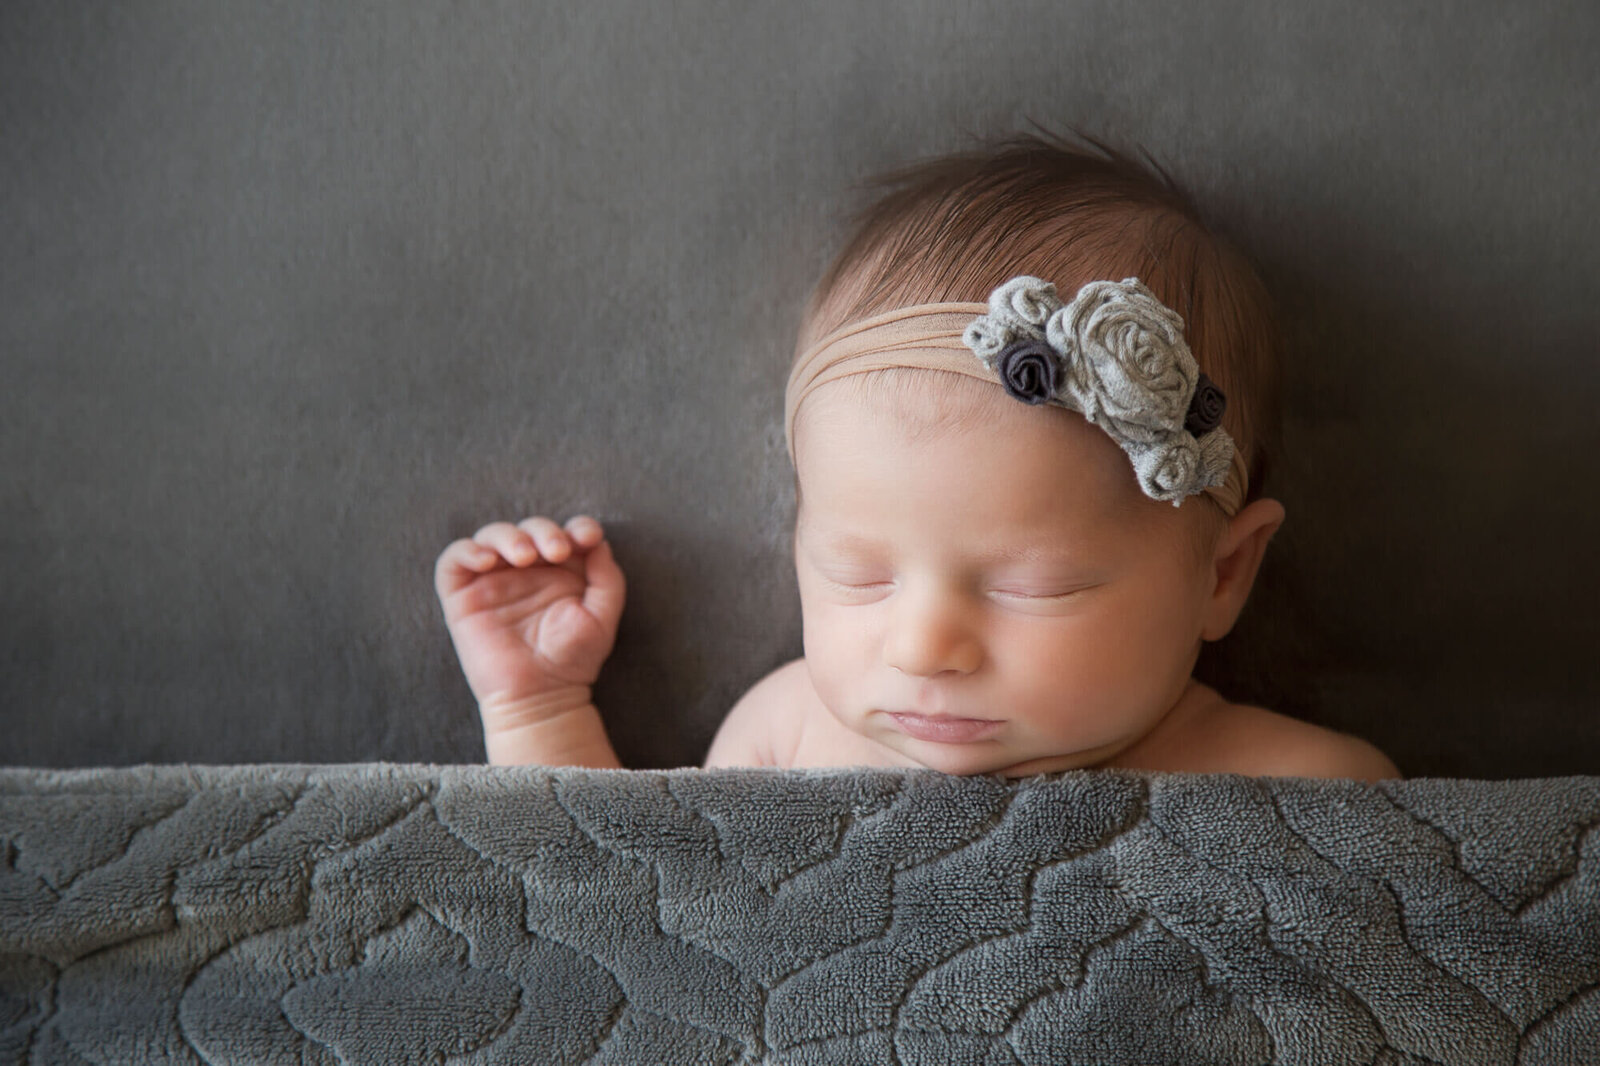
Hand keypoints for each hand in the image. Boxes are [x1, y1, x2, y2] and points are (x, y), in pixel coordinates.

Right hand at [435, 515, 625, 712]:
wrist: (541, 695)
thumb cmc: (573, 659)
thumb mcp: (602, 616)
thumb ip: (607, 577)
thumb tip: (597, 542)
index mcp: (561, 571)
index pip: (566, 533)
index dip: (576, 527)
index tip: (587, 538)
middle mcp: (527, 571)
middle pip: (530, 528)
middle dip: (544, 531)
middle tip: (557, 551)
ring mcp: (494, 580)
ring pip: (492, 535)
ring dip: (509, 536)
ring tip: (525, 557)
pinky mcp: (463, 596)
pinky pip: (454, 560)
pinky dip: (468, 551)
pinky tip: (488, 561)